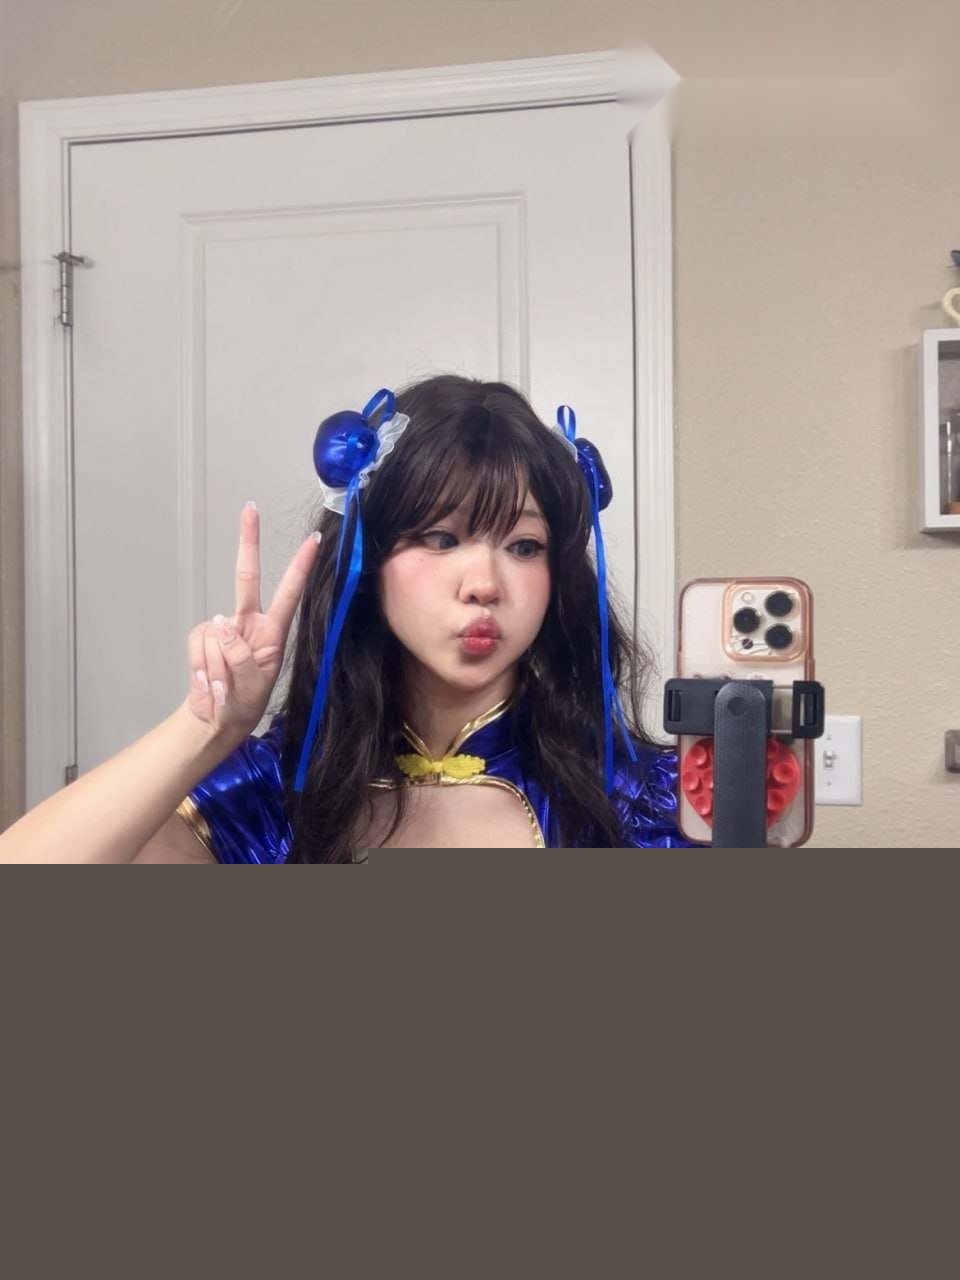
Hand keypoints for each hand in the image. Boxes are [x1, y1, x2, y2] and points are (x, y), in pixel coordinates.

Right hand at [183, 502, 320, 744]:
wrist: (214, 720)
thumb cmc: (243, 705)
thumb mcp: (252, 687)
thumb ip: (241, 657)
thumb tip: (222, 622)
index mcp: (273, 633)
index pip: (289, 594)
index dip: (300, 567)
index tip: (313, 540)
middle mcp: (249, 623)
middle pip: (246, 578)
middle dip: (248, 542)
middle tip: (251, 508)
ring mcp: (223, 628)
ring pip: (215, 632)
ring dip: (217, 667)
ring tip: (223, 688)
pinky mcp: (201, 636)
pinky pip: (198, 643)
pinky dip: (201, 666)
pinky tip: (208, 683)